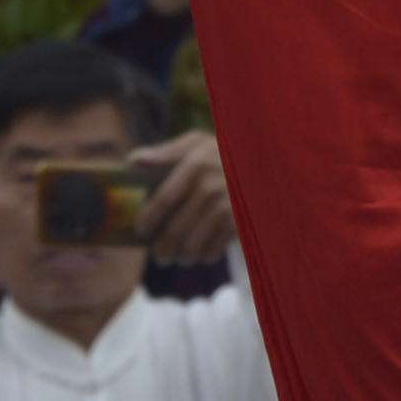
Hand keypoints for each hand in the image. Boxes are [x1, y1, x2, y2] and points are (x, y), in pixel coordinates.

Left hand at [133, 133, 236, 263]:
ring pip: (193, 245)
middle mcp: (211, 186)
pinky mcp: (240, 224)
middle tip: (159, 255)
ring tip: (179, 257)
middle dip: (163, 248)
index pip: (164, 199)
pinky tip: (202, 254)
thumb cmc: (223, 154)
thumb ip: (166, 152)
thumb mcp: (198, 144)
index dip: (148, 219)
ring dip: (183, 256)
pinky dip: (204, 256)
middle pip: (176, 229)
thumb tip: (132, 160)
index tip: (140, 230)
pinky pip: (214, 250)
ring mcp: (227, 207)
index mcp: (196, 165)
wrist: (268, 166)